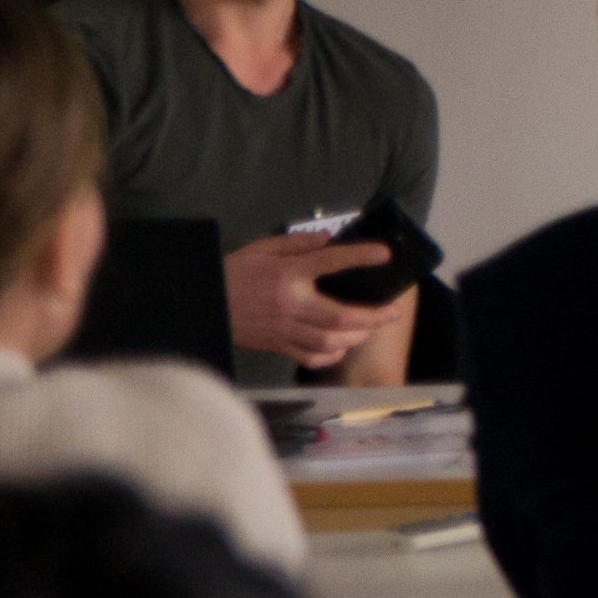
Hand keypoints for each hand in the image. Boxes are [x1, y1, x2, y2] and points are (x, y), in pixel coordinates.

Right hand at [223, 233, 402, 369]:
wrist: (203, 301)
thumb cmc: (235, 272)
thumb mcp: (263, 247)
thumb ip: (298, 243)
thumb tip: (329, 240)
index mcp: (288, 275)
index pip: (331, 263)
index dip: (361, 257)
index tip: (385, 255)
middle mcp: (291, 305)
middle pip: (339, 317)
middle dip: (372, 316)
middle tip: (393, 311)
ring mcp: (284, 329)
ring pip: (329, 342)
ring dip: (357, 337)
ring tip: (372, 327)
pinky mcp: (276, 346)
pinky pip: (309, 357)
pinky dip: (330, 354)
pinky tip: (342, 346)